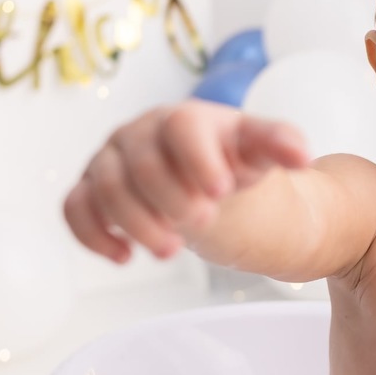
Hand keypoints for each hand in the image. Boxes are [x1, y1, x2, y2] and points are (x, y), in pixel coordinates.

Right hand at [63, 100, 308, 262]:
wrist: (209, 184)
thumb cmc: (234, 163)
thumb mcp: (261, 155)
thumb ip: (281, 146)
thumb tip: (302, 155)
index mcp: (185, 118)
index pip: (182, 128)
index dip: (199, 159)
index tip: (222, 191)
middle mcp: (141, 132)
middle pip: (142, 162)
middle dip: (172, 198)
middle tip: (204, 223)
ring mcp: (111, 160)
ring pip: (106, 186)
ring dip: (136, 223)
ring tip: (171, 251)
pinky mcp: (90, 189)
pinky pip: (74, 207)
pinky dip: (92, 232)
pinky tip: (123, 256)